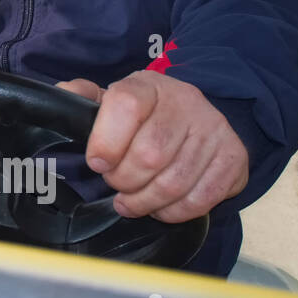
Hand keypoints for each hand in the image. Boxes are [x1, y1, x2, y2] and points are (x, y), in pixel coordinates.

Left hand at [56, 71, 248, 222]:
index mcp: (149, 85)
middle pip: (149, 154)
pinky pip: (200, 199)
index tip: (97, 163)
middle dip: (124, 180)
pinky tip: (160, 208)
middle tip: (116, 185)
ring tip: (130, 203)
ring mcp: (214, 130)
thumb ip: (85, 97)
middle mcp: (186, 103)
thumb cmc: (145, 115)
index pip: (126, 105)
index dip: (106, 140)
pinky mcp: (234, 158)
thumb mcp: (113, 99)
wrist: (199, 117)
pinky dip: (174, 212)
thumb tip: (64, 92)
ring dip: (145, 202)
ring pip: (173, 182)